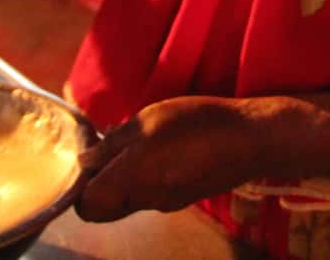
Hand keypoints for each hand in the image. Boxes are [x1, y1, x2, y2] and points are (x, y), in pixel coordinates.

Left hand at [75, 96, 269, 221]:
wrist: (250, 140)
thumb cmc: (197, 123)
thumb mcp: (149, 119)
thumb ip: (113, 142)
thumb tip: (85, 161)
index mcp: (131, 180)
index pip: (85, 205)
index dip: (80, 184)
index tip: (88, 155)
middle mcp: (145, 200)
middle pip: (105, 208)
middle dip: (98, 185)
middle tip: (107, 150)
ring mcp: (166, 203)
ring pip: (128, 201)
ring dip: (122, 179)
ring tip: (137, 143)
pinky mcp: (183, 199)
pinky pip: (150, 194)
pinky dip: (146, 178)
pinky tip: (162, 150)